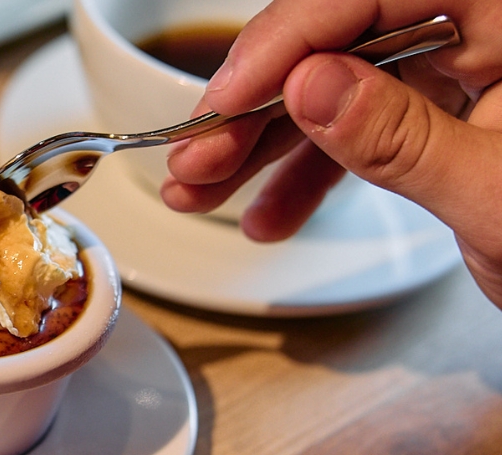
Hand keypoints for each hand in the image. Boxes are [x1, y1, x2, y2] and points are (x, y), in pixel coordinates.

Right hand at [160, 0, 501, 307]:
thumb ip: (402, 139)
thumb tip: (310, 85)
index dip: (283, 43)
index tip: (221, 104)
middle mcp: (488, 23)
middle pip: (342, 40)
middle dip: (258, 106)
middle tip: (197, 160)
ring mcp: (469, 68)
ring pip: (342, 86)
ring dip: (266, 146)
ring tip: (204, 193)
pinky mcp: (450, 113)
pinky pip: (365, 131)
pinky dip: (313, 175)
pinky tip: (268, 215)